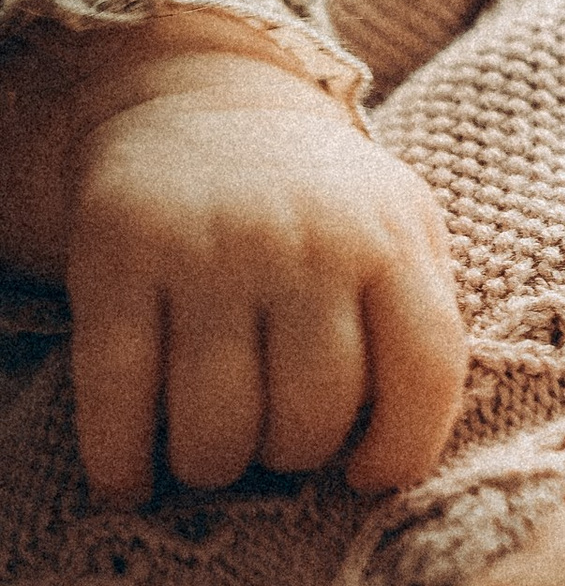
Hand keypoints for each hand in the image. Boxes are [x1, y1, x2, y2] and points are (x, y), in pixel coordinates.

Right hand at [64, 37, 464, 503]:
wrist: (205, 105)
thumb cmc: (319, 203)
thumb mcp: (398, 230)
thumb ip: (419, 321)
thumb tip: (400, 453)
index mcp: (391, 238)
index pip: (425, 372)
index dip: (403, 451)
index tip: (367, 475)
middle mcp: (305, 242)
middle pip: (311, 417)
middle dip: (293, 457)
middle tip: (274, 441)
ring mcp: (208, 250)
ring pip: (218, 428)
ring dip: (212, 467)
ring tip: (212, 448)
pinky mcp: (118, 258)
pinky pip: (118, 400)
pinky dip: (121, 466)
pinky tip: (130, 480)